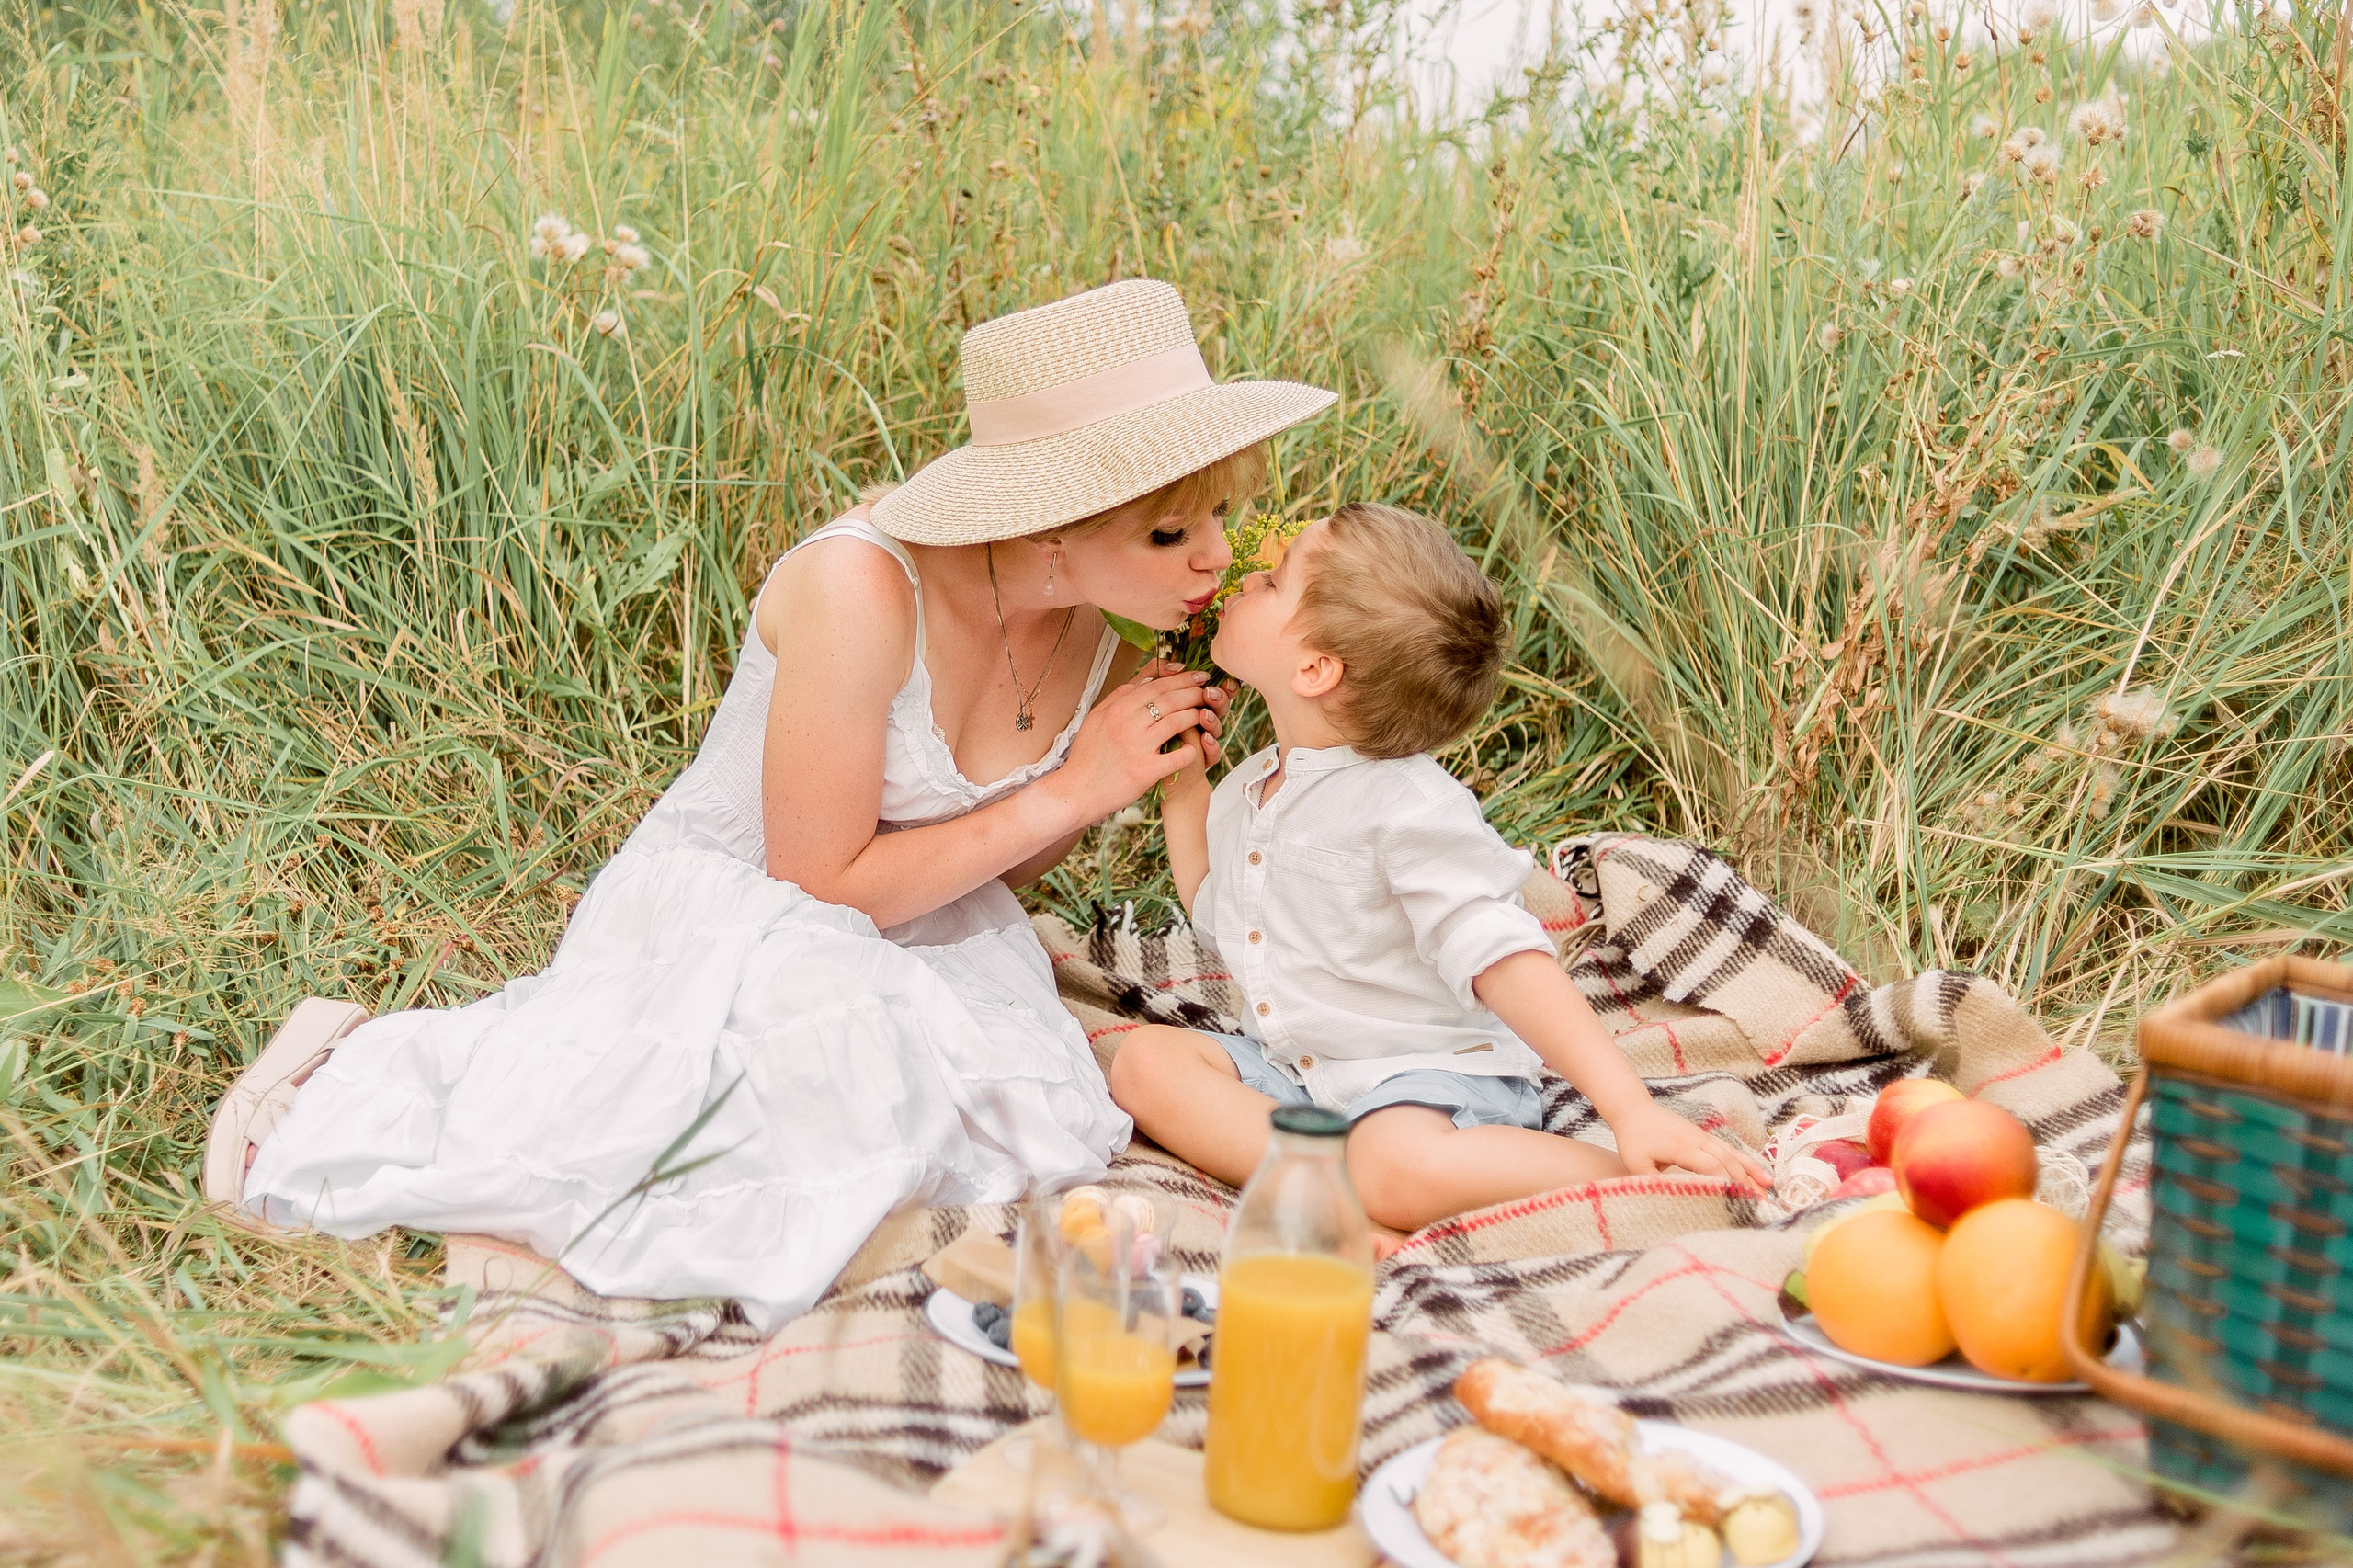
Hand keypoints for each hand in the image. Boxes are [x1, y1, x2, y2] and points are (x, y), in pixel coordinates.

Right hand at [1050, 665, 1214, 824]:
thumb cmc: (1087, 756)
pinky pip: (1178, 756)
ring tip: (1206, 714)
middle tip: (1208, 690)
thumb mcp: (1096, 718)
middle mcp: (1126, 724)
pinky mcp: (1145, 771)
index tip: (1197, 675)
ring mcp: (1137, 747)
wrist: (1075, 792)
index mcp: (1115, 709)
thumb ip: (1120, 696)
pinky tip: (1196, 747)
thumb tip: (1147, 677)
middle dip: (1194, 692)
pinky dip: (1191, 749)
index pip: (1155, 685)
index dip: (1181, 678)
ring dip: (1196, 716)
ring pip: (1177, 722)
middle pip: (1169, 700)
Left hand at [1160, 673, 1234, 807]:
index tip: (1205, 674)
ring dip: (1213, 719)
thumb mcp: (1150, 710)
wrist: (1151, 774)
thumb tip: (1171, 665)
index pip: (1205, 688)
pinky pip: (1213, 752)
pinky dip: (1211, 747)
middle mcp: (1200, 721)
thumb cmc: (1151, 741)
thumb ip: (1159, 685)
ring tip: (1204, 715)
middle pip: (1218, 703)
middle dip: (1215, 697)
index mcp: (1189, 705)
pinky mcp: (1202, 760)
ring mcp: (1202, 740)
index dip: (1206, 681)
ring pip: (1217, 726)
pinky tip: (1206, 741)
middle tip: (1208, 693)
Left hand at [1609, 1103, 1773, 1194]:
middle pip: (1729, 1162)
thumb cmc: (1634, 1138)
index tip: (1739, 1203)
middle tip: (1760, 1206)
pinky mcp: (1706, 1137)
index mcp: (1683, 1147)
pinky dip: (1746, 1162)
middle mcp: (1699, 1140)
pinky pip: (1730, 1149)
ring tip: (1768, 1191)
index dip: (1727, 1184)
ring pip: (1734, 1155)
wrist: (1634, 1109)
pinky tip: (1760, 1173)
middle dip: (1745, 1184)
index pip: (1712, 1167)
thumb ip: (1653, 1183)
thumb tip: (1670, 1202)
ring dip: (1751, 1173)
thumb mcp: (1637, 1164)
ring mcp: (1705, 1137)